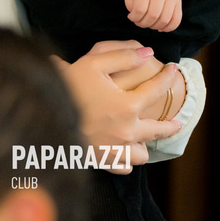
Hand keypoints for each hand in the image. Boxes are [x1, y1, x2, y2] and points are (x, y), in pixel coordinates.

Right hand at [54, 41, 181, 172]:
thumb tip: (148, 53)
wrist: (42, 113)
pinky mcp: (100, 161)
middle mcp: (126, 132)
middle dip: (171, 125)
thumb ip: (123, 56)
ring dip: (144, 145)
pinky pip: (123, 167)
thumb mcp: (93, 62)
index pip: (157, 90)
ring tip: (143, 137)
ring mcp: (114, 150)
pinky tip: (123, 151)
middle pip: (158, 131)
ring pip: (142, 155)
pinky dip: (126, 161)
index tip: (173, 70)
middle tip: (177, 122)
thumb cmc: (67, 86)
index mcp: (128, 106)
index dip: (167, 77)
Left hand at [124, 0, 181, 30]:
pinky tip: (160, 28)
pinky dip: (169, 28)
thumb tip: (135, 16)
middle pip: (153, 15)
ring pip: (164, 20)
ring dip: (154, 27)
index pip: (140, 9)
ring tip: (148, 23)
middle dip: (143, 23)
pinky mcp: (179, 3)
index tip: (131, 17)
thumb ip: (129, 3)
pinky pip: (177, 20)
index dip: (134, 17)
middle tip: (139, 22)